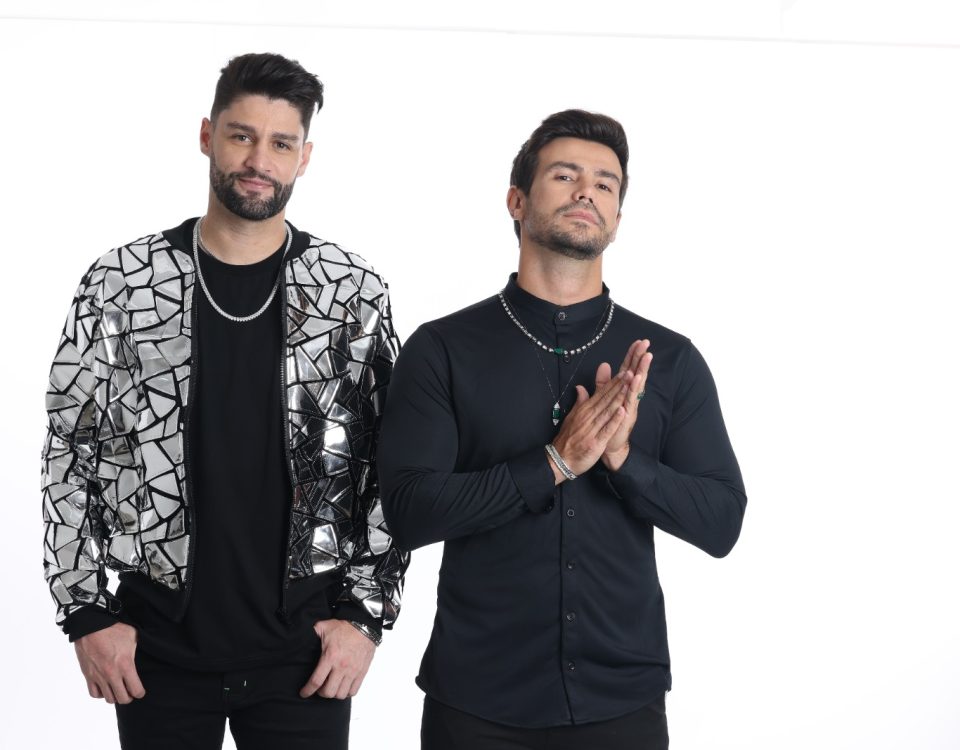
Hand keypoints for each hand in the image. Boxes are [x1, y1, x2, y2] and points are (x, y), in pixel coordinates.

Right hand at [74, 622, 144, 704]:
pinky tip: (105, 687)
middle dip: (128, 697)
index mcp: (126, 665)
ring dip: (115, 696)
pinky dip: (101, 694)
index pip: (136, 690)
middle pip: (122, 698)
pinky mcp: (88, 676)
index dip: (140, 693)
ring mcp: (99, 677)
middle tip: (130, 692)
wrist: (90, 627)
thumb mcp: (132, 636)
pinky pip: (94, 694)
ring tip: (118, 690)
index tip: (140, 691)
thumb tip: (148, 647)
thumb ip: (138, 647)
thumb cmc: (113, 629)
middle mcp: (112, 674)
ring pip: (109, 698)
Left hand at [300, 619, 376, 699]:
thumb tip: (299, 634)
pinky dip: (346, 692)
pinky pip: (353, 691)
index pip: (316, 681)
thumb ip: (312, 632)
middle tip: (319, 687)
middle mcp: (342, 666)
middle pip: (328, 692)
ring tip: (331, 686)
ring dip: (334, 693)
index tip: (303, 693)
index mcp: (330, 657)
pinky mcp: (362, 672)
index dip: (307, 690)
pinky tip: (342, 686)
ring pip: (341, 694)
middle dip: (321, 693)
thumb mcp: (324, 627)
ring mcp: (353, 671)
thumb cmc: (344, 627)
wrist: (365, 626)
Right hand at [549, 370, 630, 479]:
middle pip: (606, 399)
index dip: (613, 383)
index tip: (624, 372)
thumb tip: (580, 387)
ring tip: (628, 387)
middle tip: (630, 373)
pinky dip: (614, 420)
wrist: (560, 459)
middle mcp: (588, 417)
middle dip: (618, 386)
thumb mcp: (572, 417)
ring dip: (618, 398)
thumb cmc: (567, 438)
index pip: (601, 394)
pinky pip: (607, 429)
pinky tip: (623, 411)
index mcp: (584, 410)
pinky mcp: (596, 442)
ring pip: (607, 411)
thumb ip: (580, 402)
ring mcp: (592, 429)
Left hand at [596, 339, 652, 470]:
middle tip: (646, 344)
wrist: (610, 444)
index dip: (632, 356)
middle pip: (636, 373)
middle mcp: (630, 396)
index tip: (638, 342)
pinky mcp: (628, 415)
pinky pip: (631, 400)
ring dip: (642, 371)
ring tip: (646, 358)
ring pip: (637, 385)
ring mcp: (630, 405)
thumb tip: (604, 364)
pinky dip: (634, 390)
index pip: (628, 369)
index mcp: (623, 391)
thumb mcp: (604, 397)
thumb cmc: (609, 421)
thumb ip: (603, 382)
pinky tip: (637, 380)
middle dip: (641, 359)